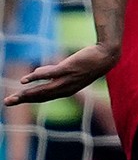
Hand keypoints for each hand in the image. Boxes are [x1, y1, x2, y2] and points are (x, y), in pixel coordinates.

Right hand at [4, 43, 118, 106]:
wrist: (105, 56)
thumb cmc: (86, 62)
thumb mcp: (67, 69)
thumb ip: (51, 72)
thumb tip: (36, 73)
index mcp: (65, 90)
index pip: (43, 97)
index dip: (28, 99)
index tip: (15, 101)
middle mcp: (65, 88)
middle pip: (40, 96)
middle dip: (23, 100)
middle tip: (7, 103)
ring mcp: (66, 80)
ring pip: (43, 90)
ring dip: (26, 94)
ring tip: (13, 98)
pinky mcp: (68, 69)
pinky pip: (49, 75)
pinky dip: (35, 78)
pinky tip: (24, 80)